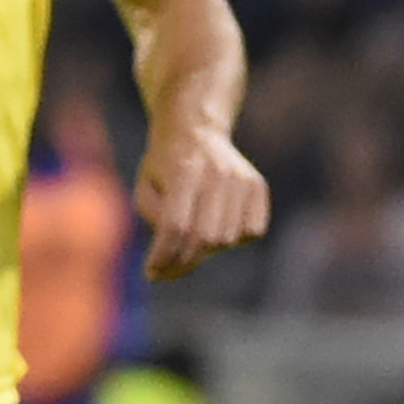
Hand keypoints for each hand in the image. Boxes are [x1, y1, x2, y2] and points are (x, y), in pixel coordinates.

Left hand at [132, 113, 271, 280]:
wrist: (196, 130)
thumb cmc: (164, 166)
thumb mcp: (145, 188)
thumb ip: (156, 220)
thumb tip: (170, 257)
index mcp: (183, 170)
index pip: (176, 226)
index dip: (164, 256)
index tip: (152, 273)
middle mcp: (217, 173)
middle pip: (205, 238)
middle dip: (183, 261)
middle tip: (166, 268)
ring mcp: (241, 179)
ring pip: (227, 239)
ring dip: (205, 251)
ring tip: (190, 238)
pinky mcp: (258, 187)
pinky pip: (251, 232)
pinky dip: (234, 240)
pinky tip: (217, 226)